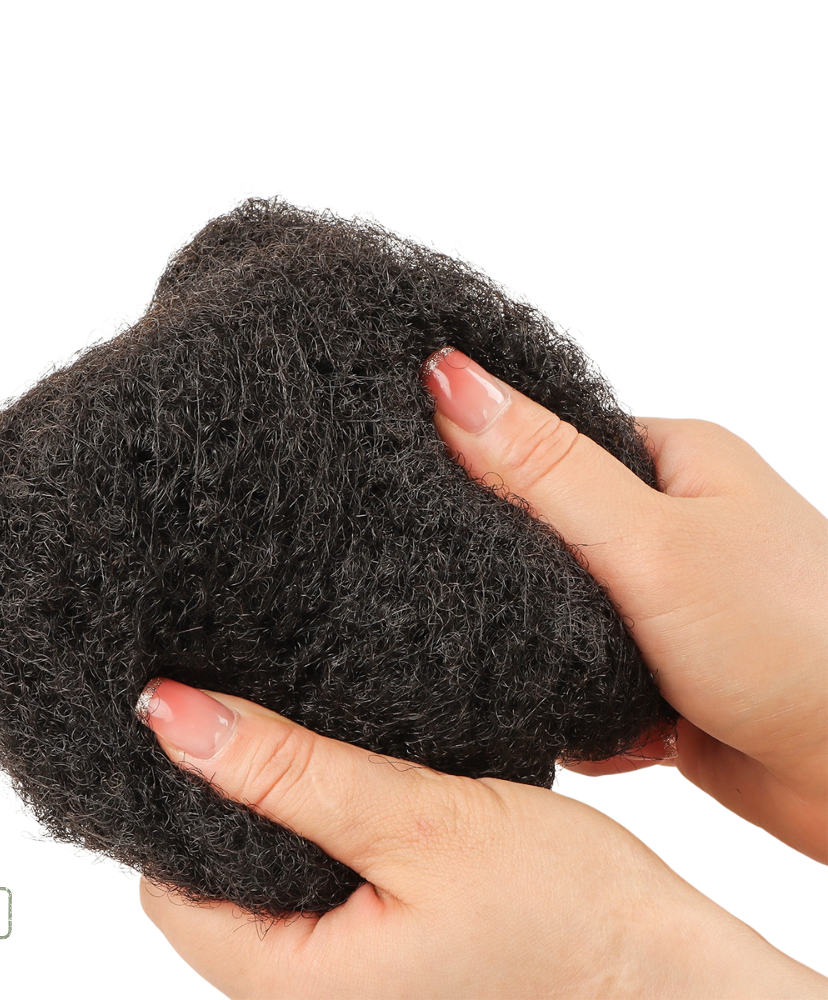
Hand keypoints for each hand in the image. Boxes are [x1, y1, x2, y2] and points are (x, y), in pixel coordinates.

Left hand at [137, 679, 823, 998]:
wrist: (668, 977)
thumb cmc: (567, 915)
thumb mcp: (418, 821)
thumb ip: (290, 771)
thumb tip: (174, 715)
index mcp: (296, 986)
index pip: (169, 889)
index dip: (175, 801)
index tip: (200, 721)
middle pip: (210, 890)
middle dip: (228, 804)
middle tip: (260, 717)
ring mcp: (347, 990)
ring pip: (264, 890)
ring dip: (279, 818)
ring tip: (308, 748)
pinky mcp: (381, 969)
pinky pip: (315, 899)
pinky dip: (319, 840)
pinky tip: (350, 792)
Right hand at [420, 347, 827, 861]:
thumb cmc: (793, 638)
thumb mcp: (649, 540)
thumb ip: (543, 467)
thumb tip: (450, 375)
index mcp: (677, 463)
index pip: (553, 440)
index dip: (493, 463)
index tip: (440, 496)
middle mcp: (676, 525)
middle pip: (549, 531)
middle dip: (519, 574)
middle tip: (506, 600)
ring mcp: (668, 602)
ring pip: (560, 610)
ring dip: (550, 648)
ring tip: (557, 669)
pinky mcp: (661, 673)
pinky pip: (583, 676)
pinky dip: (577, 699)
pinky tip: (593, 720)